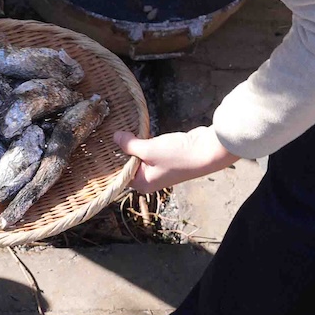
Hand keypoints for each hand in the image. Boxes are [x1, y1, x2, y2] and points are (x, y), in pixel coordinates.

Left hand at [115, 126, 240, 194]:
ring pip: (140, 155)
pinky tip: (142, 132)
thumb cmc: (178, 155)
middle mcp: (150, 180)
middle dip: (124, 149)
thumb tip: (115, 137)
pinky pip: (150, 150)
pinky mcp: (167, 158)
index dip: (114, 158)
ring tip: (126, 130)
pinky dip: (146, 142)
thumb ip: (130, 144)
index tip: (106, 143)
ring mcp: (159, 169)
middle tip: (116, 133)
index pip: (120, 173)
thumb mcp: (149, 149)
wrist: (207, 151)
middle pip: (129, 164)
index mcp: (143, 184)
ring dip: (136, 143)